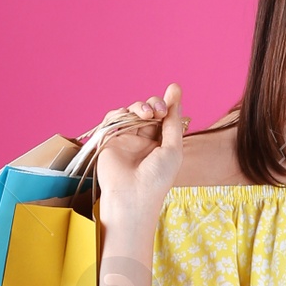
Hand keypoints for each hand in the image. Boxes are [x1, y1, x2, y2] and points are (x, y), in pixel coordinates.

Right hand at [93, 84, 185, 225]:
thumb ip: (173, 121)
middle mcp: (143, 140)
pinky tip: (131, 115)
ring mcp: (126, 139)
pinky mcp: (110, 140)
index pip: (164, 117)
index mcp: (160, 144)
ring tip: (148, 114)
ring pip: (131, 112)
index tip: (173, 89)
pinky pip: (113, 118)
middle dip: (155, 104)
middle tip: (159, 111)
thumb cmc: (157, 178)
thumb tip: (176, 92)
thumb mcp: (173, 148)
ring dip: (140, 106)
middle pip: (148, 111)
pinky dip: (121, 112)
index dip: (168, 104)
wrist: (132, 196)